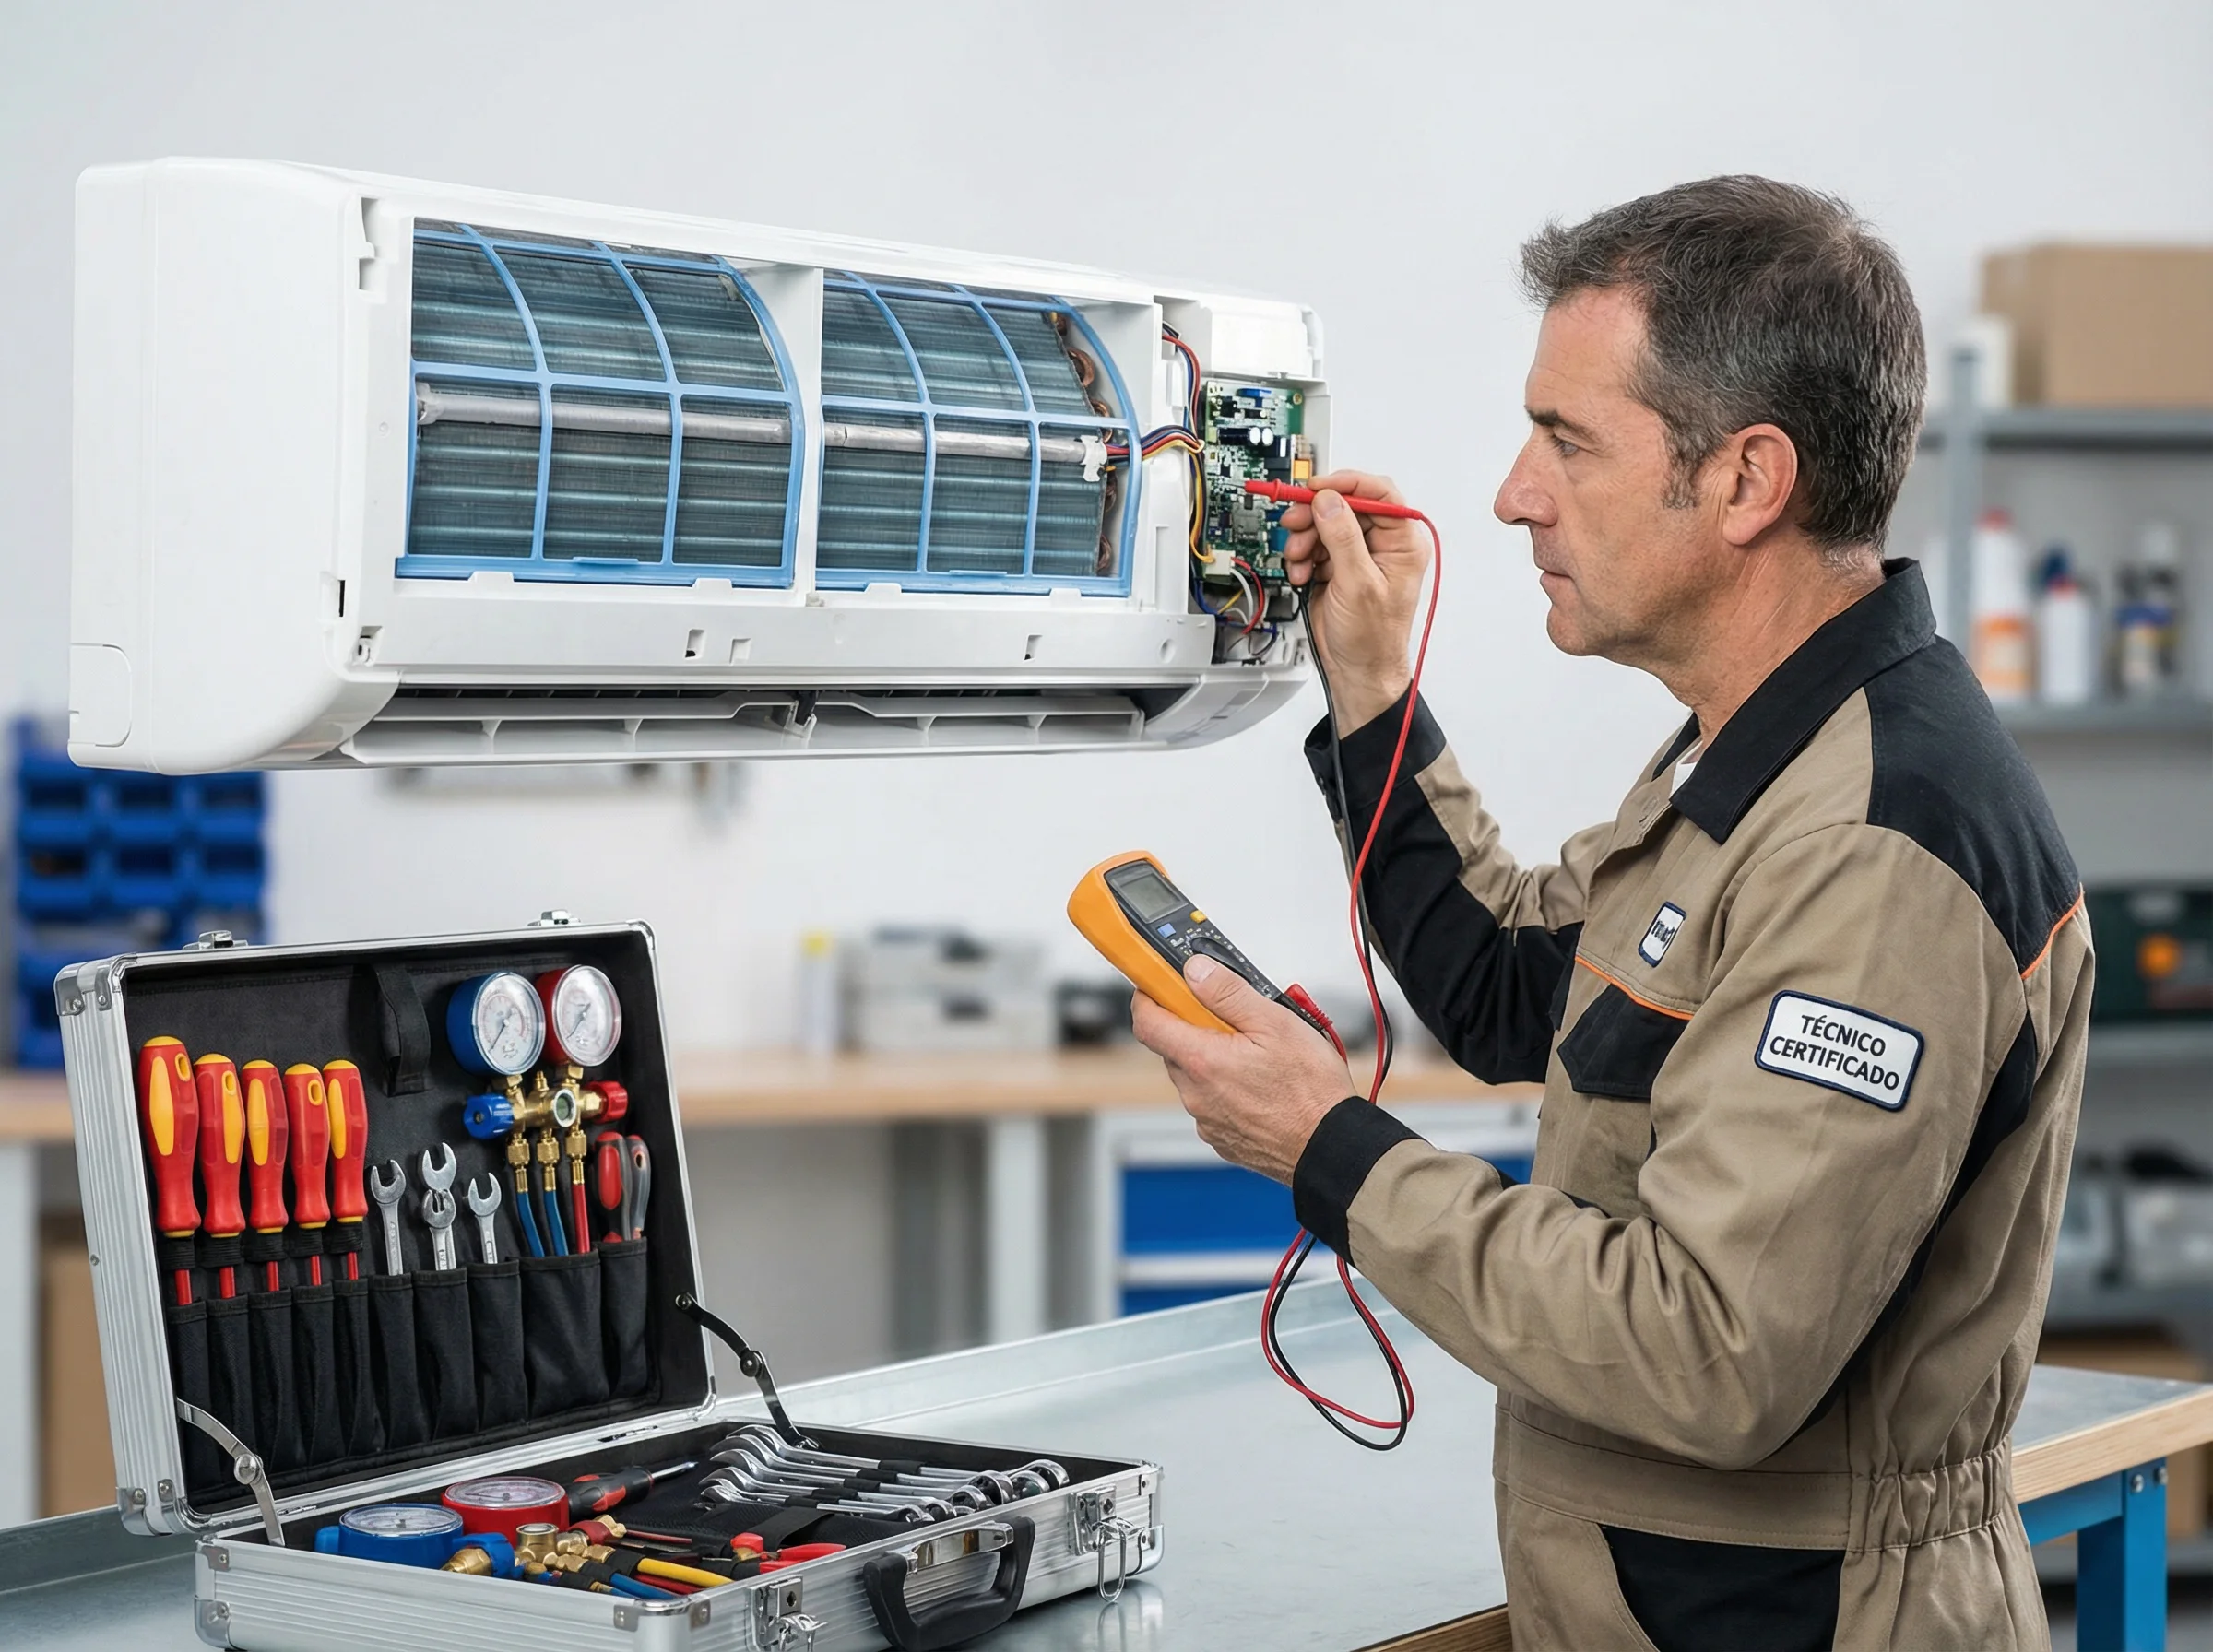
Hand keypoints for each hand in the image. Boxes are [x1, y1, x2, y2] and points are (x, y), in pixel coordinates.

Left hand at [1130, 955, 1353, 1184]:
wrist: (1332, 1148)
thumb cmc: (1312, 1091)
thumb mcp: (1276, 1023)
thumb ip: (1228, 992)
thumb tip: (1195, 971)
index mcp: (1202, 1060)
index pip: (1147, 1022)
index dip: (1148, 995)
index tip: (1160, 983)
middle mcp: (1196, 1094)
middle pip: (1174, 1046)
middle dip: (1196, 1026)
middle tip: (1235, 1018)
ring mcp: (1206, 1119)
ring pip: (1195, 1075)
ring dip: (1215, 1058)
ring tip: (1260, 1055)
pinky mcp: (1221, 1137)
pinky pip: (1212, 1102)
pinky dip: (1227, 1088)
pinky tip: (1261, 1085)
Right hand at [1279, 470, 1429, 731]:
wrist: (1356, 669)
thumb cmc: (1373, 638)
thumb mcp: (1359, 585)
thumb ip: (1343, 538)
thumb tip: (1329, 502)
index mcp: (1403, 542)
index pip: (1379, 493)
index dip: (1347, 484)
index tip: (1318, 487)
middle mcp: (1381, 543)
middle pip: (1344, 505)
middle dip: (1316, 515)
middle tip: (1295, 522)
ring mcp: (1357, 554)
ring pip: (1324, 524)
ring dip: (1304, 539)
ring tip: (1299, 559)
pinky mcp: (1336, 565)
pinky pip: (1313, 545)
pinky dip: (1301, 557)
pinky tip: (1302, 574)